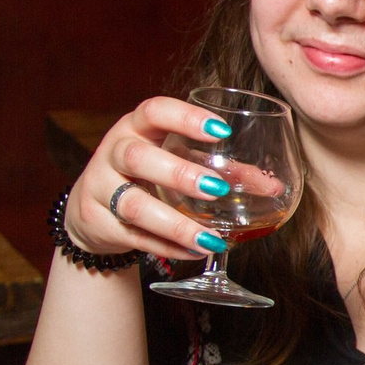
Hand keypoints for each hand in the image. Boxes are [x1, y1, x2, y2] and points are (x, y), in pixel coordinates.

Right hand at [64, 97, 235, 261]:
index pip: (154, 112)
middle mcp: (113, 152)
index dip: (186, 118)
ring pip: (133, 205)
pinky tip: (194, 252)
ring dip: (175, 224)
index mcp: (136, 128)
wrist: (92, 209)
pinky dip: (167, 247)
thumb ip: (223, 170)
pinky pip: (134, 237)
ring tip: (211, 238)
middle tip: (217, 189)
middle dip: (179, 174)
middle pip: (137, 157)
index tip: (221, 131)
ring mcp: (100, 188)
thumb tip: (272, 187)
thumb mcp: (176, 161)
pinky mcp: (97, 223)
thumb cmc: (146, 176)